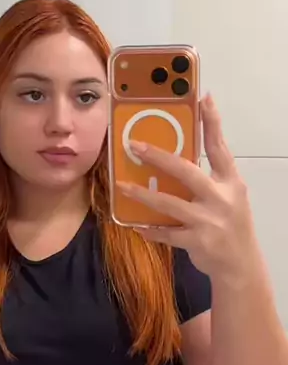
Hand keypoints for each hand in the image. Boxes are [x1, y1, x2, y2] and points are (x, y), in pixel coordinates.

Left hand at [116, 94, 257, 278]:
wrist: (241, 265)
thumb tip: (177, 157)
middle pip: (186, 171)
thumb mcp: (230, 196)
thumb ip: (210, 178)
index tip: (203, 98)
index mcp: (230, 182)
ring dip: (143, 194)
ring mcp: (208, 221)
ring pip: (169, 204)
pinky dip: (150, 230)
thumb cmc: (230, 224)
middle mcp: (221, 198)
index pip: (219, 147)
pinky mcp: (197, 242)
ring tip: (123, 185)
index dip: (212, 122)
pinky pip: (166, 233)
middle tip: (135, 145)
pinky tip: (135, 225)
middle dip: (159, 157)